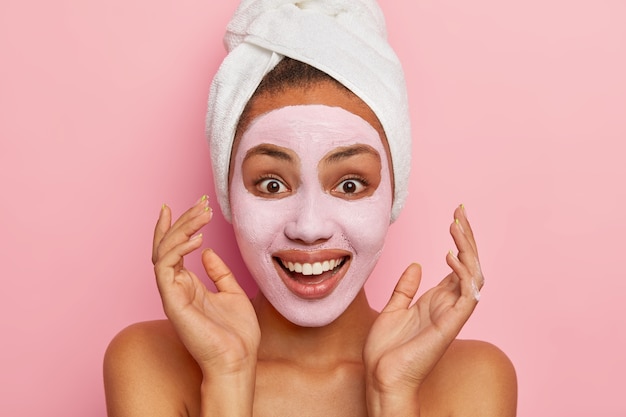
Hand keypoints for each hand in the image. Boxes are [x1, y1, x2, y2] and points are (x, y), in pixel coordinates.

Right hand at [152, 197, 259, 377]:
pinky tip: (197, 239)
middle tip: (201, 202)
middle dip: (182, 221)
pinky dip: (178, 250)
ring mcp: (172, 294)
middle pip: (167, 245)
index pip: (175, 249)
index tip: (196, 205)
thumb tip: (207, 251)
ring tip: (202, 214)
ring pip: (163, 251)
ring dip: (180, 229)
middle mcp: (176, 287)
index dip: (181, 225)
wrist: (238, 360)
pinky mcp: (172, 301)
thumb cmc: (237, 333)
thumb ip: (219, 272)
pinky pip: (165, 268)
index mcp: (188, 285)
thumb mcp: (233, 293)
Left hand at [363, 205, 483, 413]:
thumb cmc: (386, 349)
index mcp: (436, 300)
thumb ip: (406, 287)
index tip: (455, 215)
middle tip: (460, 211)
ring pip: (473, 275)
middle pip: (468, 264)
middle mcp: (448, 304)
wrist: (380, 376)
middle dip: (467, 236)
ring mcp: (451, 315)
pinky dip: (462, 274)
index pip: (457, 264)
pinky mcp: (450, 325)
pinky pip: (466, 296)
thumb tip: (417, 265)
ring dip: (468, 248)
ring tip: (457, 225)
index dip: (459, 239)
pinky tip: (451, 255)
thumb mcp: (392, 308)